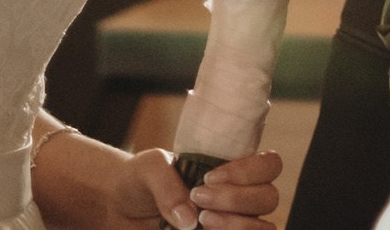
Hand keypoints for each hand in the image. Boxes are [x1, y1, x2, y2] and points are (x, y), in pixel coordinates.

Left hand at [98, 146, 283, 229]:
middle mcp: (239, 197)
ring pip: (264, 227)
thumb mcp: (149, 168)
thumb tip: (189, 219)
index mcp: (231, 169)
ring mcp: (231, 223)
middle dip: (237, 199)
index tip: (209, 177)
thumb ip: (167, 183)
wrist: (119, 206)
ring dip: (237, 224)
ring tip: (201, 222)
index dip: (248, 172)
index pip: (269, 165)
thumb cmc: (140, 180)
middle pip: (269, 198)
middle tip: (199, 198)